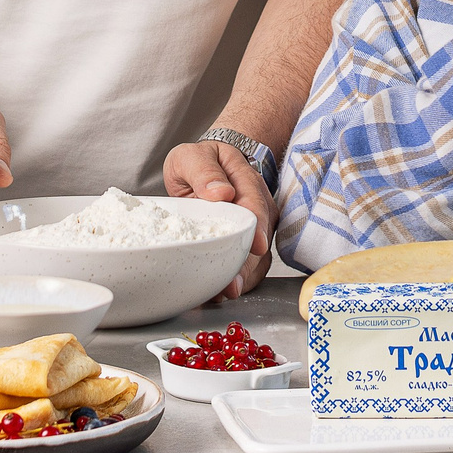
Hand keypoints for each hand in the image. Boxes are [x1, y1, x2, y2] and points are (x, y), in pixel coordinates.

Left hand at [166, 138, 273, 300]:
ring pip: (257, 258)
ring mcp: (255, 228)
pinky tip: (218, 294)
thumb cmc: (200, 161)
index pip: (256, 207)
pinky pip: (248, 265)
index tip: (255, 247)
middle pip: (259, 240)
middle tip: (230, 287)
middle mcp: (258, 208)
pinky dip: (237, 281)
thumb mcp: (193, 156)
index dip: (256, 229)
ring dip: (242, 279)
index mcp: (247, 183)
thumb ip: (204, 171)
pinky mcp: (246, 244)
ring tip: (221, 295)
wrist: (206, 166)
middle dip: (247, 266)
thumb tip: (220, 193)